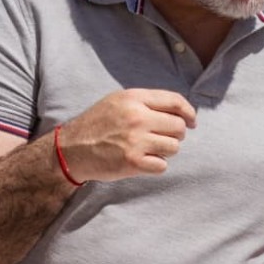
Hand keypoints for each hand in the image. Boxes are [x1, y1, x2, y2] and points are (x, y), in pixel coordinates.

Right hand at [58, 89, 196, 181]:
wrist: (71, 149)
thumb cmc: (98, 124)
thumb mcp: (118, 101)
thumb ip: (147, 102)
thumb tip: (181, 111)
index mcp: (134, 98)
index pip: (175, 101)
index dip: (189, 112)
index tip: (192, 121)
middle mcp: (137, 117)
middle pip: (179, 127)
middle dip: (175, 134)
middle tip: (161, 138)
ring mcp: (135, 140)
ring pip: (174, 147)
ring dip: (166, 151)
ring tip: (149, 149)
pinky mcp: (133, 162)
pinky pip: (162, 165)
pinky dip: (156, 165)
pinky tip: (142, 161)